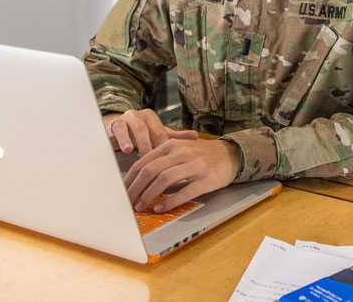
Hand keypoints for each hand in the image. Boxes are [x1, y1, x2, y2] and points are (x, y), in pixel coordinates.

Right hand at [103, 109, 197, 153]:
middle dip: (157, 146)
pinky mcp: (114, 124)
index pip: (163, 133)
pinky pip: (119, 129)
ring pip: (138, 128)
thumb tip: (196, 136)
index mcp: (152, 118)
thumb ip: (173, 136)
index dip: (167, 148)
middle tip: (161, 162)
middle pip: (153, 130)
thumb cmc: (135, 135)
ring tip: (146, 156)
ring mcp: (127, 118)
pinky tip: (127, 150)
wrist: (110, 129)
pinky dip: (124, 139)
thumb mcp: (154, 136)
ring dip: (142, 143)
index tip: (172, 163)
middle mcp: (141, 116)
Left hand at [124, 139, 240, 212]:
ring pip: (165, 179)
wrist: (229, 154)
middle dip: (136, 189)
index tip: (123, 192)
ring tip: (141, 207)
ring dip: (149, 195)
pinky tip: (161, 208)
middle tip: (128, 203)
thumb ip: (160, 160)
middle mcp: (181, 153)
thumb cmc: (200, 155)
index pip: (143, 162)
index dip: (130, 179)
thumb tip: (137, 180)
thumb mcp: (179, 150)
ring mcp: (194, 165)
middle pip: (151, 170)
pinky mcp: (206, 179)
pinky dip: (170, 201)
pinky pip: (185, 191)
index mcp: (171, 145)